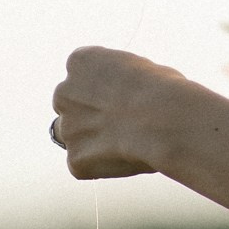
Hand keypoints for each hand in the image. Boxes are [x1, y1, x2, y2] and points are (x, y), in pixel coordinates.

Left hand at [49, 47, 189, 177]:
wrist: (165, 120)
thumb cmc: (164, 91)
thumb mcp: (140, 71)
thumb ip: (120, 83)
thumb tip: (126, 98)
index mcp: (80, 62)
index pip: (82, 77)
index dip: (104, 91)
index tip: (124, 99)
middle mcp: (64, 93)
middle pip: (71, 107)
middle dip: (90, 116)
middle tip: (122, 125)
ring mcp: (67, 128)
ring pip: (74, 138)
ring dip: (93, 141)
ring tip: (127, 144)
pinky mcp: (75, 159)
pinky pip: (85, 165)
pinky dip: (103, 166)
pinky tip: (129, 159)